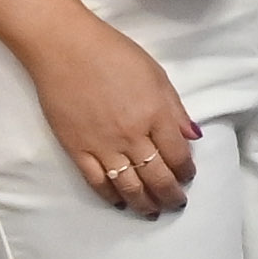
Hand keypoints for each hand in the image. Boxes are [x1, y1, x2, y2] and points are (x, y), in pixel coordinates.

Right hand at [38, 18, 203, 213]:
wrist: (64, 47)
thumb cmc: (113, 53)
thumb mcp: (155, 74)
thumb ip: (175, 108)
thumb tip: (194, 136)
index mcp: (156, 115)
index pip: (178, 155)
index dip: (186, 171)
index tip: (188, 177)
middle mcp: (133, 136)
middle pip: (158, 177)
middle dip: (171, 195)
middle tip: (176, 203)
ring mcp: (103, 146)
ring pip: (129, 186)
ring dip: (144, 203)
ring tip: (152, 211)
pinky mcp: (77, 149)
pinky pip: (97, 182)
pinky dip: (110, 196)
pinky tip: (119, 202)